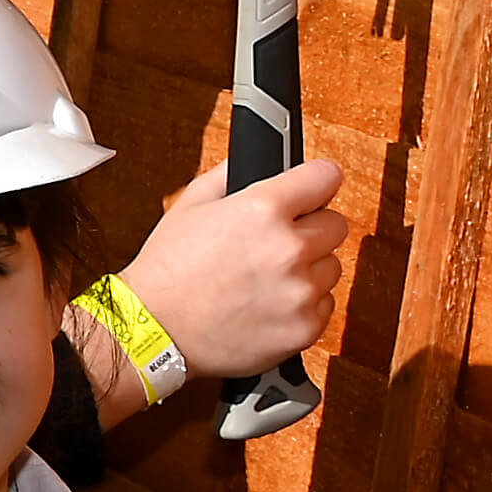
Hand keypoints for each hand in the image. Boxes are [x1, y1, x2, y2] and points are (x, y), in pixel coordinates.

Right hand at [118, 157, 347, 384]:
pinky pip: (325, 305)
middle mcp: (288, 249)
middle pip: (336, 224)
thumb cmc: (167, 270)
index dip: (317, 181)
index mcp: (262, 209)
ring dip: (308, 270)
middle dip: (311, 229)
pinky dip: (303, 305)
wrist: (155, 330)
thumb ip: (231, 174)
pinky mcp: (305, 327)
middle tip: (277, 243)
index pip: (325, 177)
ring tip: (267, 279)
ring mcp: (300, 291)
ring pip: (331, 267)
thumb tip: (258, 161)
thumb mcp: (190, 204)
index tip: (315, 188)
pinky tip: (269, 304)